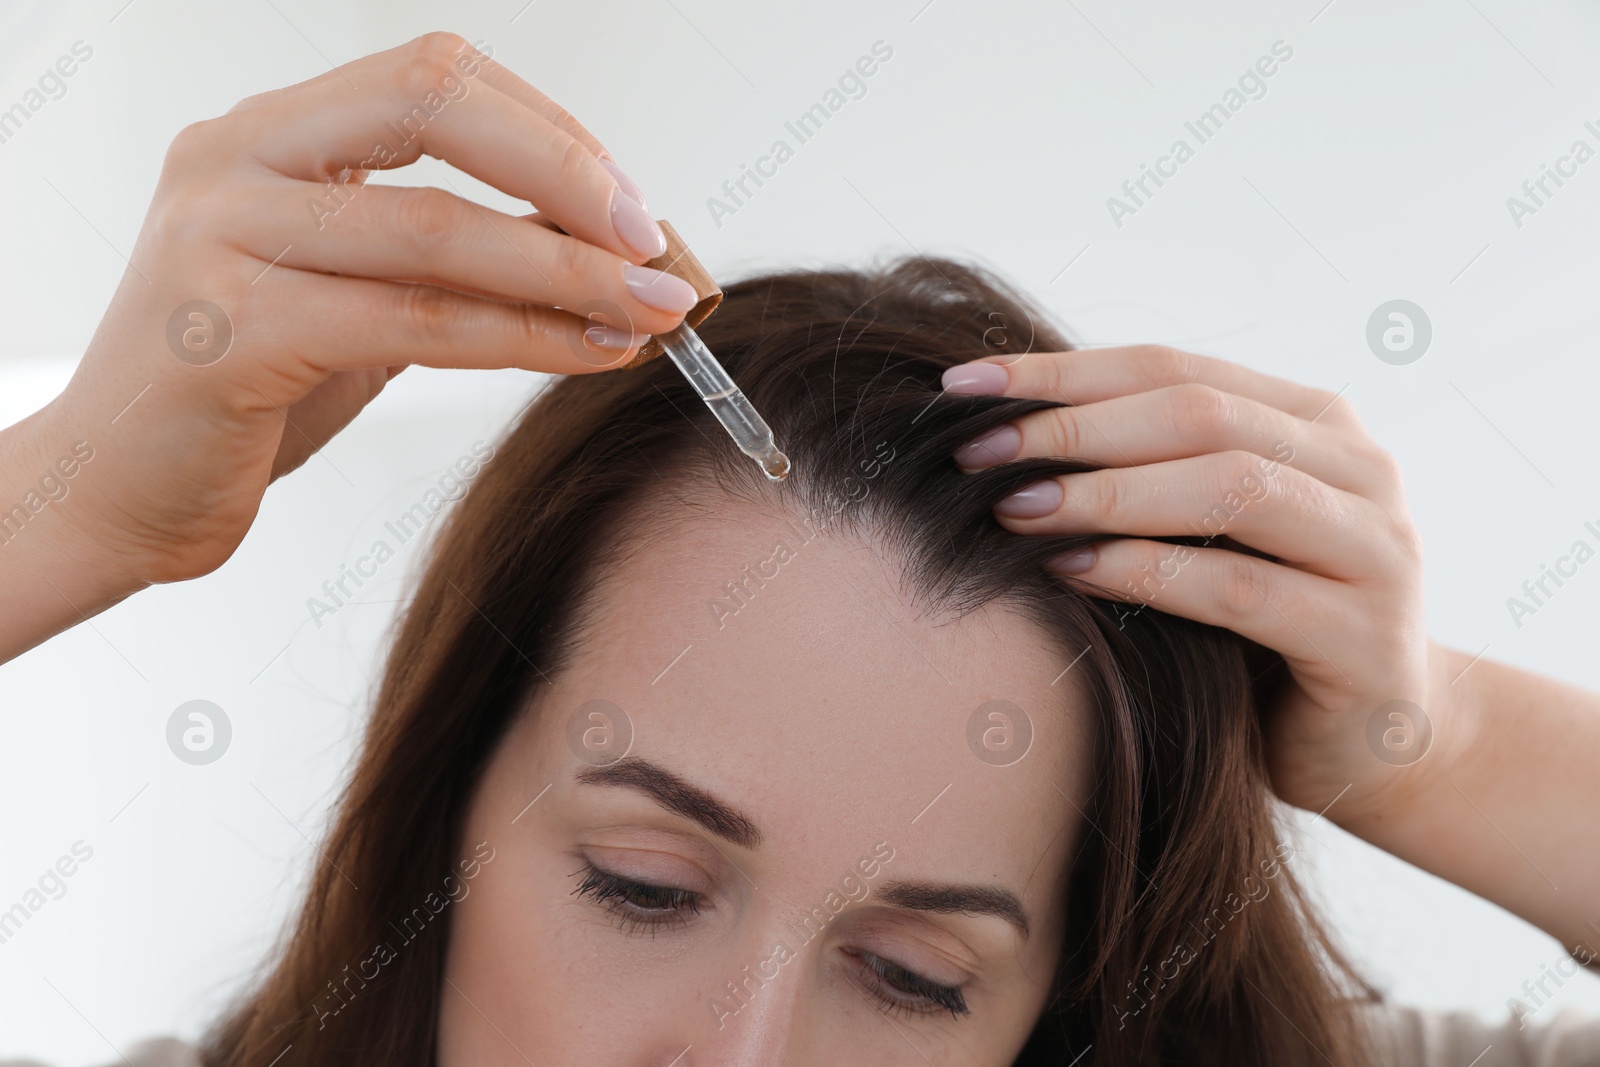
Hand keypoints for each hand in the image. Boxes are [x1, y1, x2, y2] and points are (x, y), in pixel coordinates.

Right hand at [31, 31, 696, 591]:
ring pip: (434, 231)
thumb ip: (453, 258)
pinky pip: (412, 323)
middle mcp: (235, 157)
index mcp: (268, 132)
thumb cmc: (244, 389)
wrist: (111, 490)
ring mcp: (221, 236)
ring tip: (651, 311)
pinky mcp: (230, 333)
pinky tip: (586, 354)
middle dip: (566, 173)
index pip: (433, 77)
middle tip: (653, 244)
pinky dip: (519, 337)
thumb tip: (598, 242)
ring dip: (566, 273)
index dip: (551, 130)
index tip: (632, 203)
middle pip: (432, 106)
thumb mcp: (356, 296)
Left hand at [941, 345, 1467, 827]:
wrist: (1383, 744)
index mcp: (1318, 423)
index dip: (1065, 372)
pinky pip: (1240, 590)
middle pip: (1200, 415)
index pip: (1176, 369)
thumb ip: (1153, 473)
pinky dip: (1148, 573)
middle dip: (1076, 427)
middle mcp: (1361, 470)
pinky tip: (1072, 572)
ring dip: (1107, 493)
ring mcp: (1374, 552)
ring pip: (1229, 488)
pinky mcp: (1366, 641)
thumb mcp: (1215, 533)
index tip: (965, 387)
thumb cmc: (1268, 628)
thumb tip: (1007, 433)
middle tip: (978, 449)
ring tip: (1015, 506)